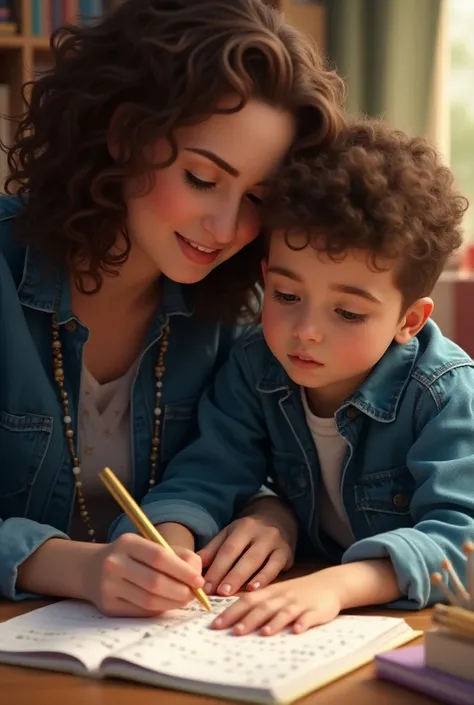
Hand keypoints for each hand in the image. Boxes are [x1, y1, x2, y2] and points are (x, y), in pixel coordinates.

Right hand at [86, 533, 203, 616]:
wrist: (92, 570)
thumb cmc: (133, 557)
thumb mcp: (151, 546)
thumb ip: (179, 556)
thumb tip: (198, 577)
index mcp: (127, 543)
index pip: (159, 557)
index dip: (182, 571)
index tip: (199, 580)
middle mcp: (114, 563)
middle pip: (155, 582)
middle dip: (181, 591)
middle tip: (194, 594)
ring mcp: (108, 586)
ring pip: (149, 600)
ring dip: (173, 603)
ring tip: (184, 600)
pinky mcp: (107, 606)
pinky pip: (140, 612)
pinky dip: (159, 610)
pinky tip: (166, 604)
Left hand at [198, 497, 296, 595]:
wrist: (279, 519)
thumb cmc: (248, 532)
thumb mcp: (230, 534)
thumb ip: (213, 550)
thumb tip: (192, 567)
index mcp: (242, 527)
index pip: (228, 550)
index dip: (216, 569)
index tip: (205, 587)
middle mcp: (260, 533)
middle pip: (243, 556)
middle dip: (230, 576)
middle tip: (218, 593)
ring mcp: (275, 542)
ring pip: (258, 562)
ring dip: (244, 579)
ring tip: (232, 594)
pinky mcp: (286, 553)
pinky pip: (275, 567)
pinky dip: (264, 579)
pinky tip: (254, 590)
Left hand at [210, 571, 341, 635]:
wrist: (329, 583)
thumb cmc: (297, 592)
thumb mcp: (276, 593)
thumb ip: (257, 603)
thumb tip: (230, 618)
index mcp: (270, 592)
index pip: (247, 600)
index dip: (231, 612)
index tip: (216, 625)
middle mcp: (282, 596)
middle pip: (263, 607)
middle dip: (248, 620)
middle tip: (234, 632)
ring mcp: (299, 603)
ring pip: (284, 612)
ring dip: (274, 622)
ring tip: (263, 633)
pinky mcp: (316, 610)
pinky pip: (309, 617)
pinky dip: (303, 623)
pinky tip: (297, 631)